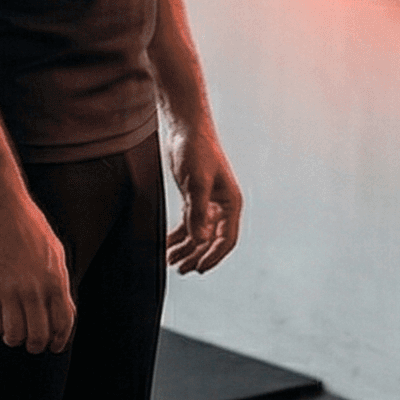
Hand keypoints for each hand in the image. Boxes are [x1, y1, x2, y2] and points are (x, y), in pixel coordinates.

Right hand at [0, 191, 73, 352]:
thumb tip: (62, 309)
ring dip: (12, 337)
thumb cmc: (27, 225)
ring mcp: (9, 289)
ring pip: (13, 334)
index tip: (53, 346)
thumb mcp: (54, 251)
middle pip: (38, 335)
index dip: (59, 340)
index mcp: (55, 279)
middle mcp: (34, 288)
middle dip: (34, 344)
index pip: (63, 323)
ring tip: (9, 328)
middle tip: (28, 341)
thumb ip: (59, 281)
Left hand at [164, 125, 241, 273]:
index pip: (227, 239)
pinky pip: (188, 224)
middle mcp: (221, 206)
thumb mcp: (197, 183)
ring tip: (172, 262)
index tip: (200, 268)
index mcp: (230, 203)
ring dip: (186, 249)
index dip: (214, 256)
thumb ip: (198, 213)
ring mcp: (208, 203)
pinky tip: (168, 245)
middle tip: (182, 270)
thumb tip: (200, 240)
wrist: (186, 129)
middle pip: (212, 241)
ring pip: (199, 234)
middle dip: (197, 256)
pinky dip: (178, 236)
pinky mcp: (194, 199)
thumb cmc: (197, 150)